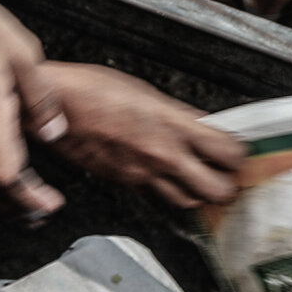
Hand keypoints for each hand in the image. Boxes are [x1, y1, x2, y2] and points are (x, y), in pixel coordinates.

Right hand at [35, 61, 243, 208]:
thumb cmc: (90, 89)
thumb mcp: (144, 92)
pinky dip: (165, 190)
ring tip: (196, 179)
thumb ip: (178, 114)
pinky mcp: (123, 182)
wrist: (52, 107)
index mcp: (173, 125)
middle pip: (218, 191)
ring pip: (189, 201)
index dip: (239, 155)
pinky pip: (156, 195)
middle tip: (223, 173)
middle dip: (225, 184)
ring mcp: (142, 173)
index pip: (230, 153)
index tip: (236, 151)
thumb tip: (200, 124)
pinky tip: (162, 176)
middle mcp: (162, 154)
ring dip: (197, 192)